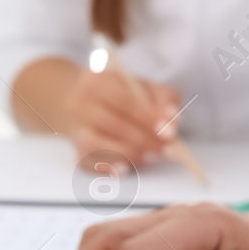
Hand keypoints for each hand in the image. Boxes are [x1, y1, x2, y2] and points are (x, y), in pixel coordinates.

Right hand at [61, 68, 179, 169]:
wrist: (75, 98)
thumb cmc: (115, 92)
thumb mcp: (140, 85)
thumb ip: (162, 98)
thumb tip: (173, 121)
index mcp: (98, 80)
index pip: (126, 102)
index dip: (149, 119)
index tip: (169, 132)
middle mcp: (80, 102)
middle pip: (114, 124)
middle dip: (145, 140)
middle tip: (166, 149)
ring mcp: (75, 126)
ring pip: (99, 144)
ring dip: (129, 154)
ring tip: (150, 156)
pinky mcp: (75, 147)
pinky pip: (87, 160)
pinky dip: (107, 166)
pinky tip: (125, 169)